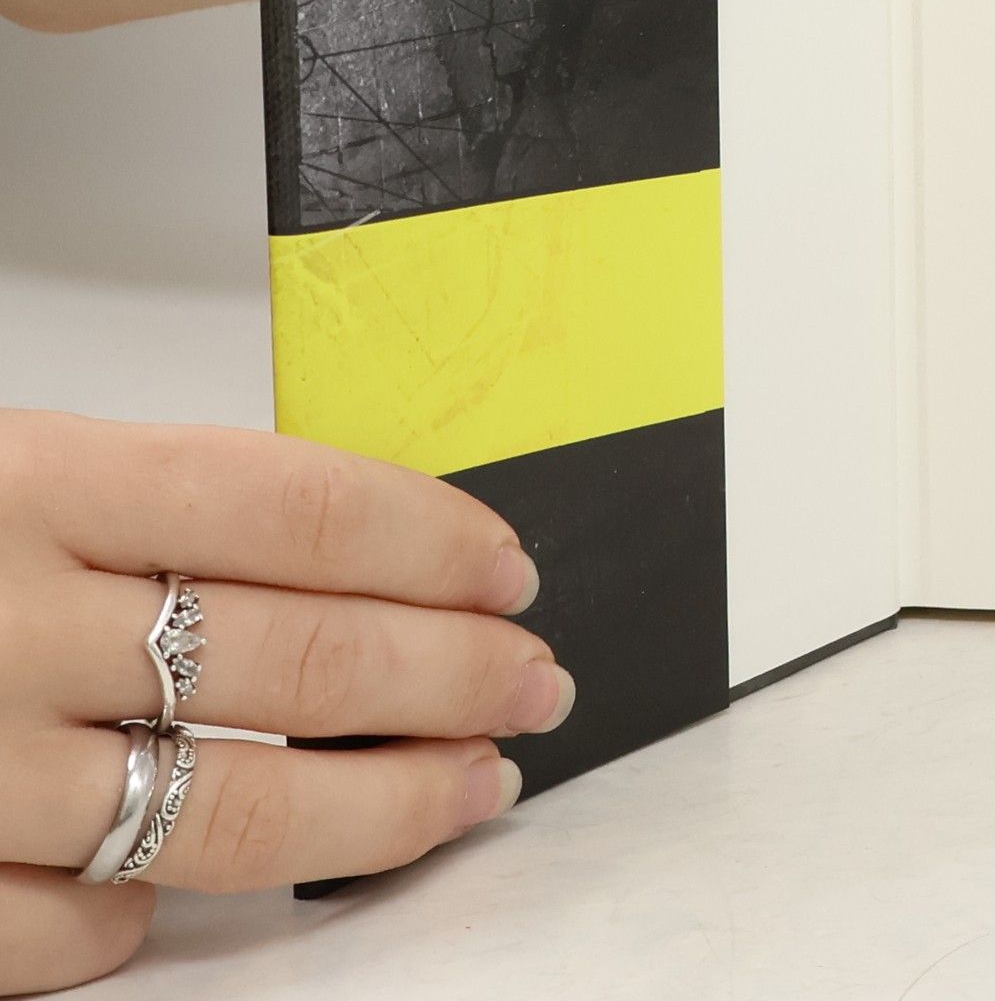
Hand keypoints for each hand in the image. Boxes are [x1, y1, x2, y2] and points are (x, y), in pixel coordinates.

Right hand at [0, 410, 572, 993]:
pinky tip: (193, 877)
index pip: (301, 505)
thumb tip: (355, 560)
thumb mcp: (3, 470)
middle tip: (537, 683)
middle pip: (302, 653)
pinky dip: (155, 908)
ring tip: (471, 788)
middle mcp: (1, 618)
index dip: (434, 542)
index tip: (511, 571)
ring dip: (383, 806)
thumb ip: (143, 506)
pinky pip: (85, 928)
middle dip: (456, 673)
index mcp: (33, 477)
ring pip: (234, 804)